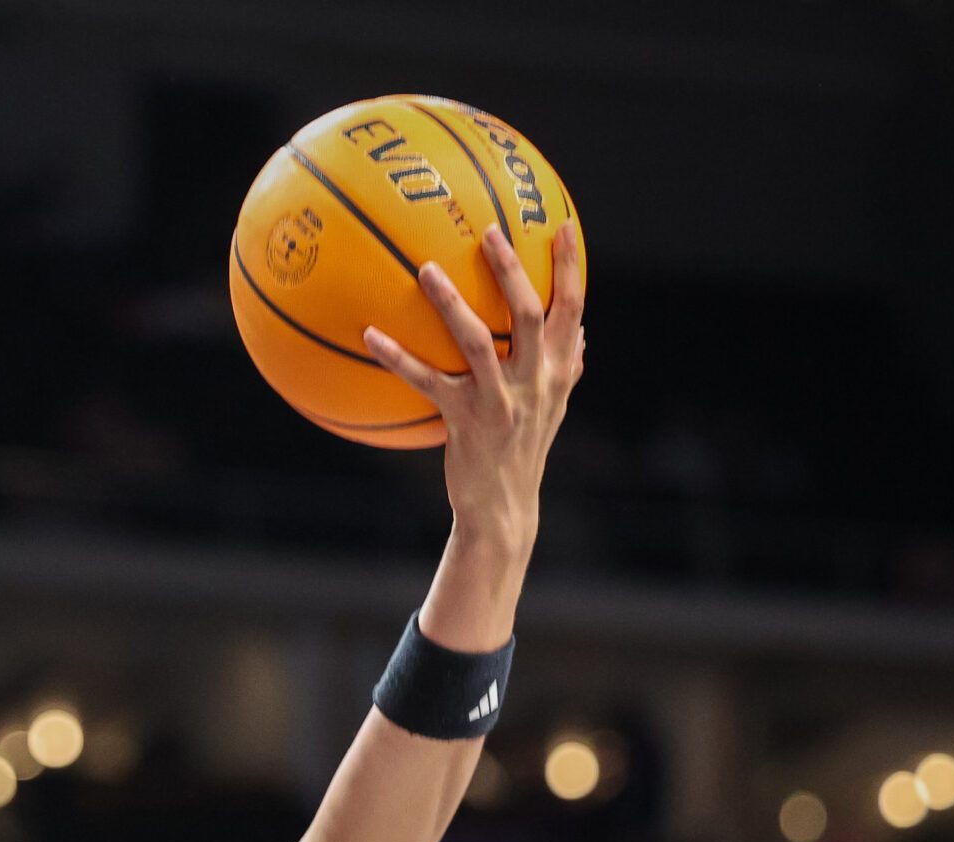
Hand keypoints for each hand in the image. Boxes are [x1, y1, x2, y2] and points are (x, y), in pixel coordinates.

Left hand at [364, 221, 585, 534]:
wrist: (505, 506)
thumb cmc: (523, 450)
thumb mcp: (553, 407)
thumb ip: (566, 366)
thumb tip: (582, 329)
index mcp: (557, 371)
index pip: (572, 308)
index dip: (570, 266)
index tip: (564, 223)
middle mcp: (535, 381)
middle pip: (529, 313)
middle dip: (511, 270)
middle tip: (489, 230)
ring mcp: (500, 401)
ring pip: (478, 341)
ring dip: (451, 303)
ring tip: (426, 269)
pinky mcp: (465, 421)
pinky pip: (427, 381)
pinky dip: (398, 357)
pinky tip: (371, 334)